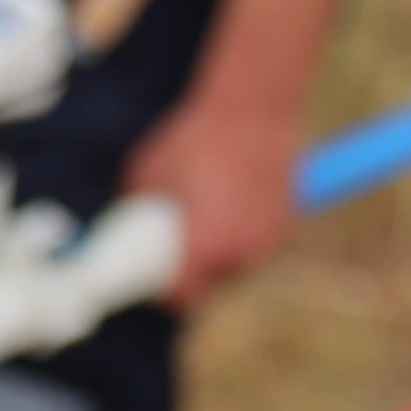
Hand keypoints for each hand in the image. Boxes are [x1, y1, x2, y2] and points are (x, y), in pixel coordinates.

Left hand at [124, 94, 299, 307]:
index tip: (152, 276)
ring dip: (218, 255)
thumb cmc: (192, 141)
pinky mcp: (285, 227)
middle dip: (191, 272)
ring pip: (235, 267)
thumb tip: (125, 226)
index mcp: (203, 250)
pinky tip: (229, 205)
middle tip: (174, 245)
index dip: (162, 291)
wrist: (251, 112)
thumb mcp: (143, 175)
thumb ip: (136, 209)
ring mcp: (267, 243)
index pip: (179, 298)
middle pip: (209, 286)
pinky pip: (255, 246)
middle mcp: (239, 255)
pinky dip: (241, 237)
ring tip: (204, 218)